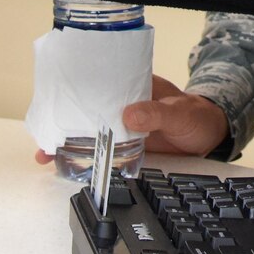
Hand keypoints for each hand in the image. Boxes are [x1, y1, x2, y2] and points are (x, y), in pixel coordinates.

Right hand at [30, 76, 230, 163]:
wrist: (211, 135)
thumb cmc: (196, 114)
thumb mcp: (179, 110)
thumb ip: (156, 112)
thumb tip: (129, 114)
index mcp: (133, 87)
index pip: (99, 86)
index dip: (75, 95)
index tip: (54, 104)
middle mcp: (124, 105)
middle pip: (88, 112)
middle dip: (63, 124)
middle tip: (42, 138)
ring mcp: (124, 127)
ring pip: (92, 133)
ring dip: (70, 144)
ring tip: (46, 156)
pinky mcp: (129, 146)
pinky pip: (105, 151)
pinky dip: (89, 158)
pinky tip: (73, 167)